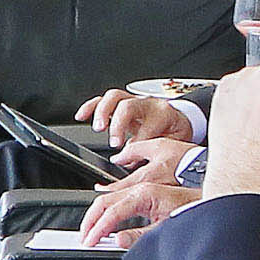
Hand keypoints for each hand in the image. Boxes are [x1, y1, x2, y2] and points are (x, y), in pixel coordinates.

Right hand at [73, 85, 199, 150]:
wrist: (178, 119)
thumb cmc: (174, 131)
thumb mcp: (173, 143)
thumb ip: (154, 152)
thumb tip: (131, 162)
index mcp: (163, 114)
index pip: (147, 127)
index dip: (137, 143)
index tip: (130, 157)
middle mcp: (147, 104)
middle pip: (128, 106)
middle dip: (118, 125)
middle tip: (114, 143)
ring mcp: (133, 101)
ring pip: (114, 97)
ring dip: (102, 112)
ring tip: (97, 128)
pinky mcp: (121, 102)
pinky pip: (102, 99)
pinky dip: (90, 107)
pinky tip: (81, 116)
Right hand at [77, 152, 195, 247]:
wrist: (214, 201)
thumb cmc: (195, 210)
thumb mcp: (167, 228)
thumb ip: (140, 235)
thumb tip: (118, 241)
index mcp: (144, 195)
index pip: (111, 213)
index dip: (97, 229)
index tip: (89, 241)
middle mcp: (140, 189)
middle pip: (103, 202)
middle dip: (90, 221)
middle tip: (84, 237)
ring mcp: (142, 190)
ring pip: (109, 199)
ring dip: (96, 215)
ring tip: (90, 231)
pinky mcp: (145, 194)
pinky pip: (119, 200)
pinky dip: (107, 211)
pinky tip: (106, 222)